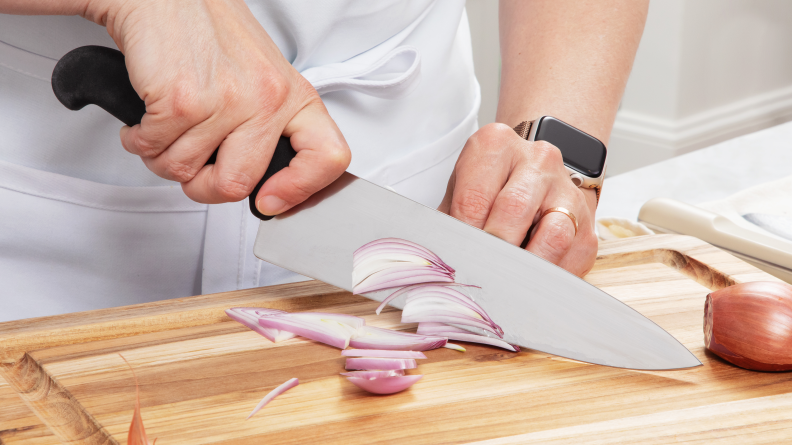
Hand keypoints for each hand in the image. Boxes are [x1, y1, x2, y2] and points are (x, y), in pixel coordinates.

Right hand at [86, 0, 350, 214]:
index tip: (272, 200)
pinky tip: (148, 115)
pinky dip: (139, 140)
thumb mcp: (261, 77)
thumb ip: (269, 127)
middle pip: (236, 185)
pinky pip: (153, 151)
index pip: (328, 156)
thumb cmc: (207, 33)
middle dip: (201, 185)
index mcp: (293, 96)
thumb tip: (271, 186)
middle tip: (193, 165)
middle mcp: (266, 99)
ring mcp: (225, 102)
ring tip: (167, 126)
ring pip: (185, 172)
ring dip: (163, 157)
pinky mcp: (182, 102)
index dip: (301, 190)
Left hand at [438, 124, 597, 276]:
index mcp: (497, 145)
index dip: (463, 236)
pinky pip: (570, 260)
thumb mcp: (461, 190)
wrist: (538, 175)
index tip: (457, 258)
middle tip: (479, 273)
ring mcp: (567, 192)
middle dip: (493, 249)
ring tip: (506, 283)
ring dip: (526, 266)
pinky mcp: (587, 229)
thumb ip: (448, 219)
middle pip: (514, 210)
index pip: (474, 197)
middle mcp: (538, 160)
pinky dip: (547, 279)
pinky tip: (528, 284)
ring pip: (553, 235)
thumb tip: (438, 256)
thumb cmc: (490, 187)